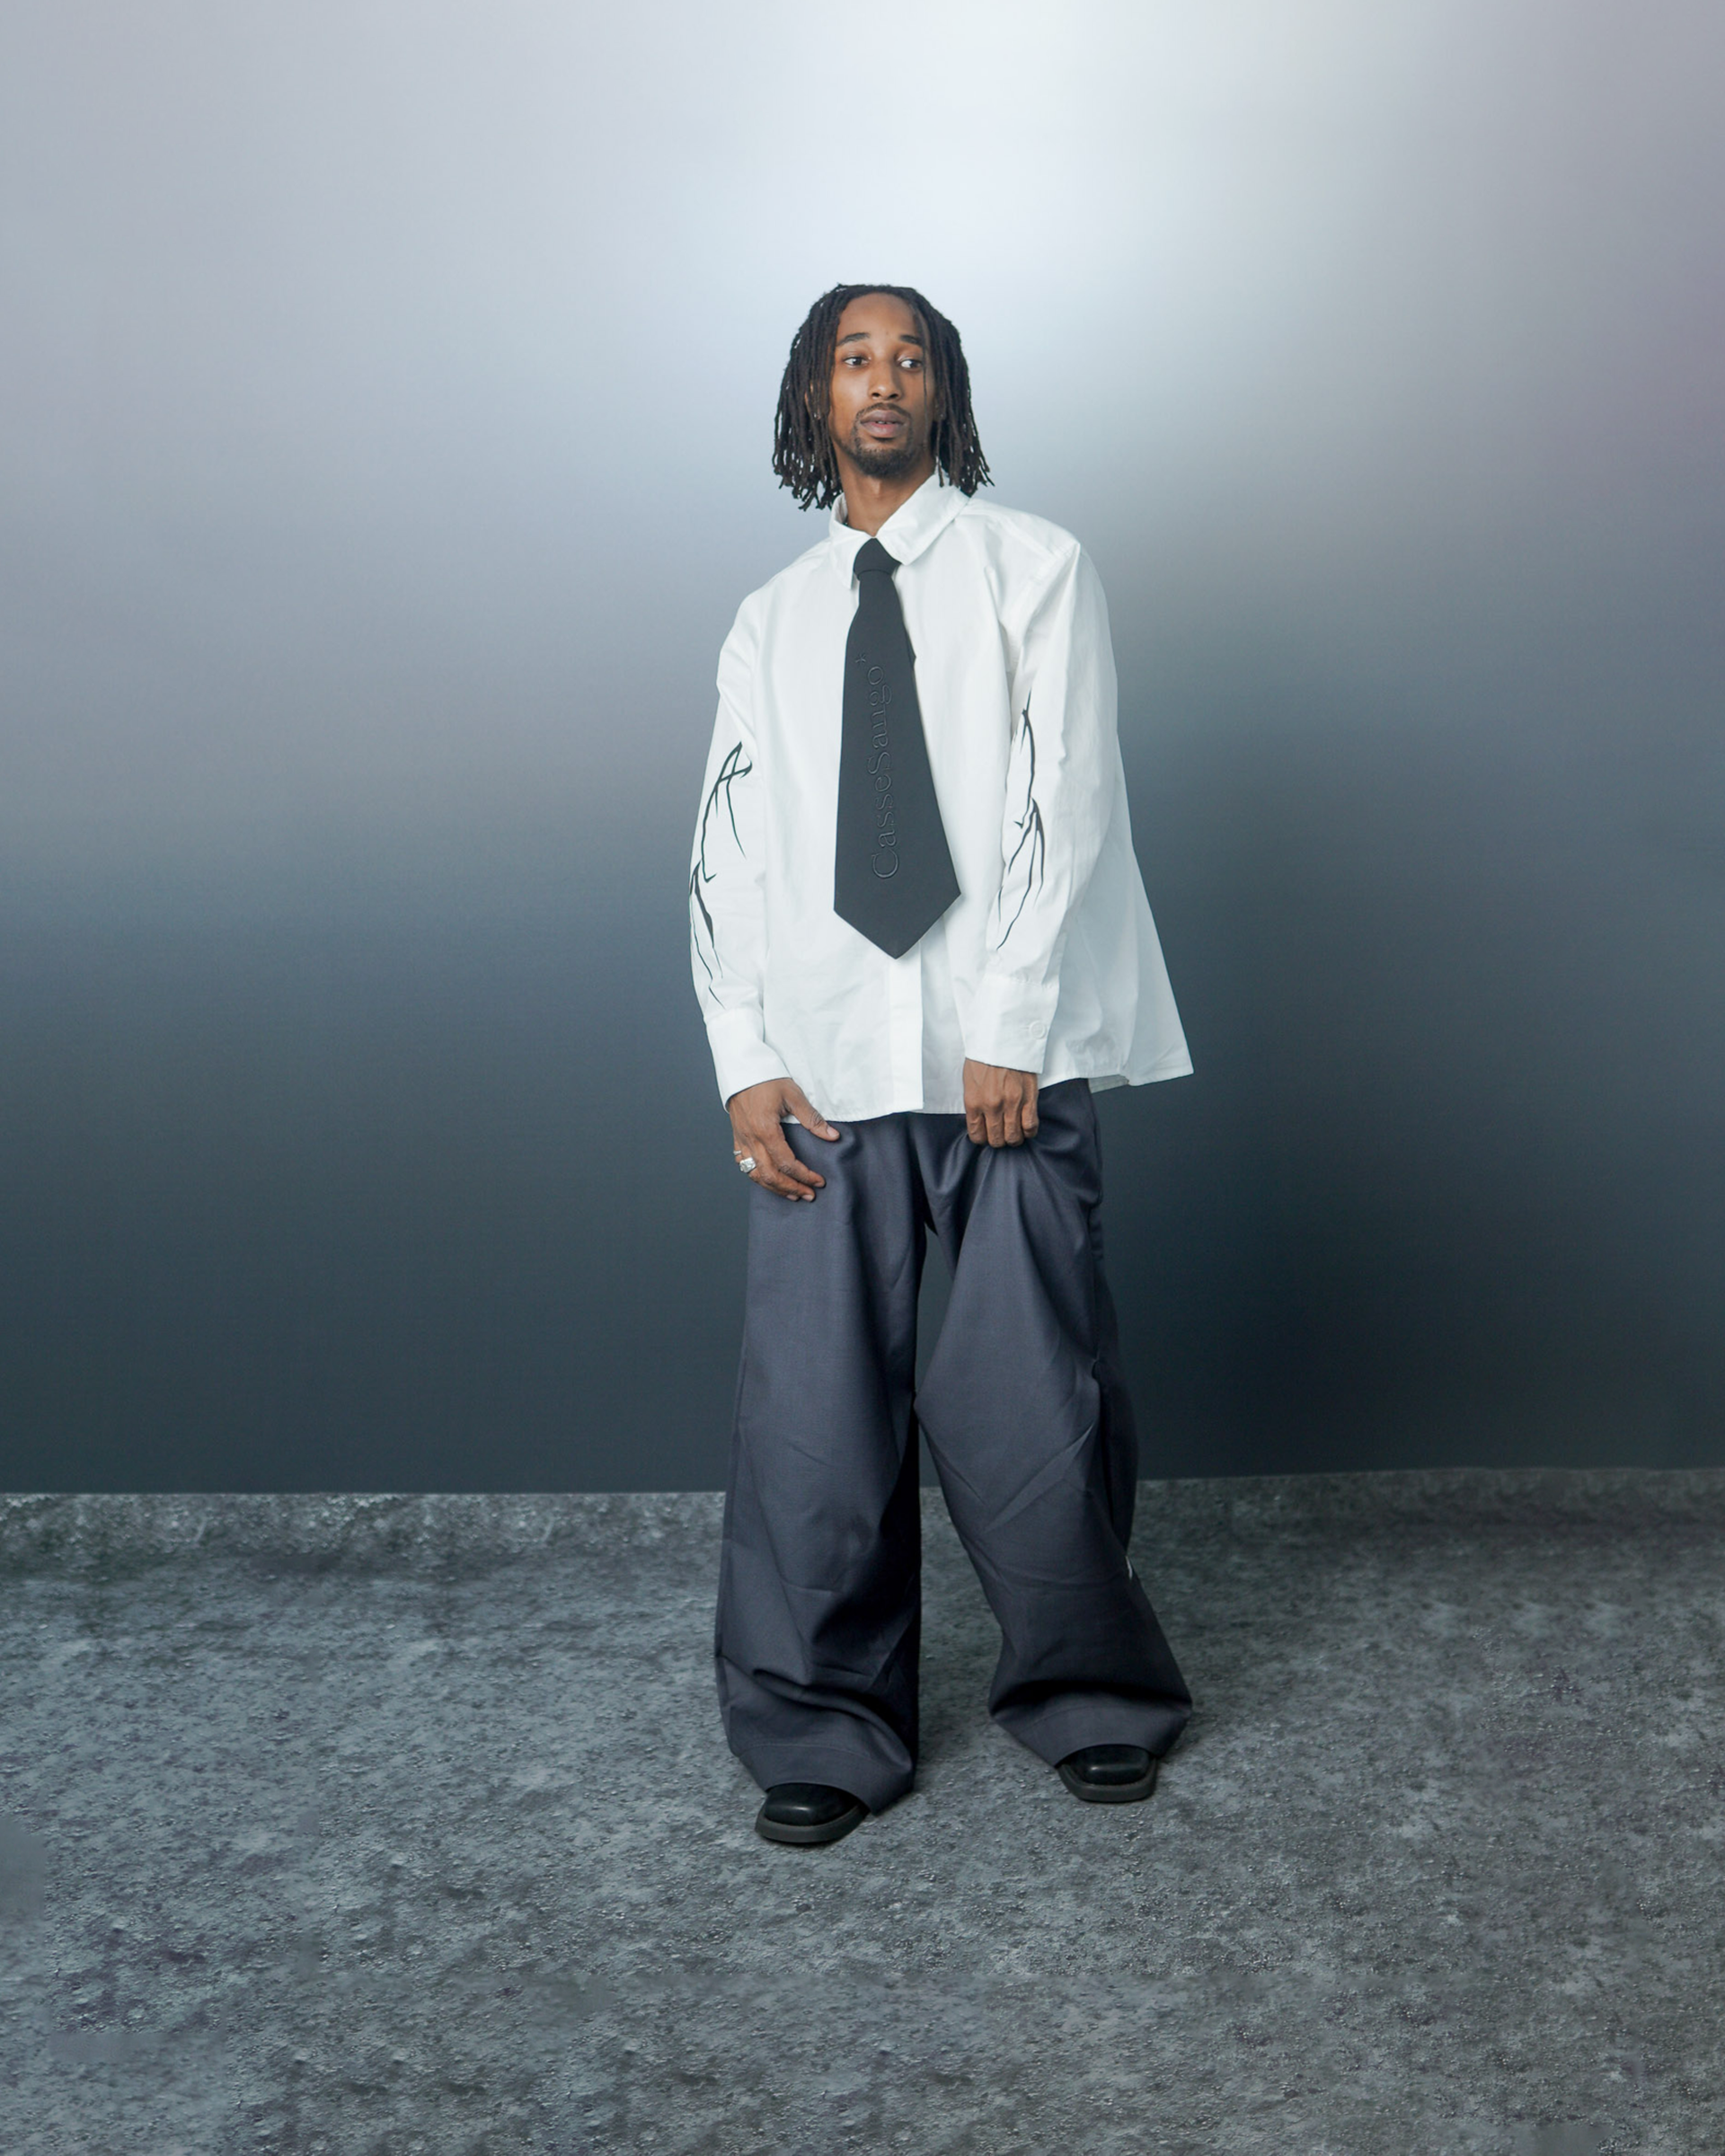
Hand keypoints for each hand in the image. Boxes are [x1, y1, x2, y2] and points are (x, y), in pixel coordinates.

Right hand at [727, 1077, 838, 1199]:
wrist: (742, 1068)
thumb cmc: (767, 1079)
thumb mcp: (793, 1095)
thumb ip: (812, 1119)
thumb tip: (832, 1136)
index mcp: (765, 1130)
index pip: (786, 1163)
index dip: (804, 1175)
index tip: (818, 1181)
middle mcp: (751, 1139)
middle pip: (770, 1175)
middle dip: (790, 1188)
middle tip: (808, 1195)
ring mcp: (742, 1139)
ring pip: (754, 1174)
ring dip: (774, 1187)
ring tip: (791, 1194)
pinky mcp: (737, 1137)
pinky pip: (743, 1164)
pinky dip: (757, 1176)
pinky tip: (768, 1179)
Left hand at [963, 1059, 1039, 1146]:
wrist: (1003, 1038)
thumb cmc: (984, 1057)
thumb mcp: (969, 1081)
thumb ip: (974, 1103)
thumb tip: (980, 1121)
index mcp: (973, 1102)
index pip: (977, 1136)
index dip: (982, 1139)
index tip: (986, 1135)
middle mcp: (991, 1107)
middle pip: (996, 1140)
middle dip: (998, 1140)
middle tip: (1001, 1133)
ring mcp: (1011, 1104)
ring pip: (1014, 1137)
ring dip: (1013, 1138)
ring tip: (1013, 1131)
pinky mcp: (1028, 1099)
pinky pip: (1030, 1126)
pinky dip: (1028, 1131)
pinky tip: (1026, 1127)